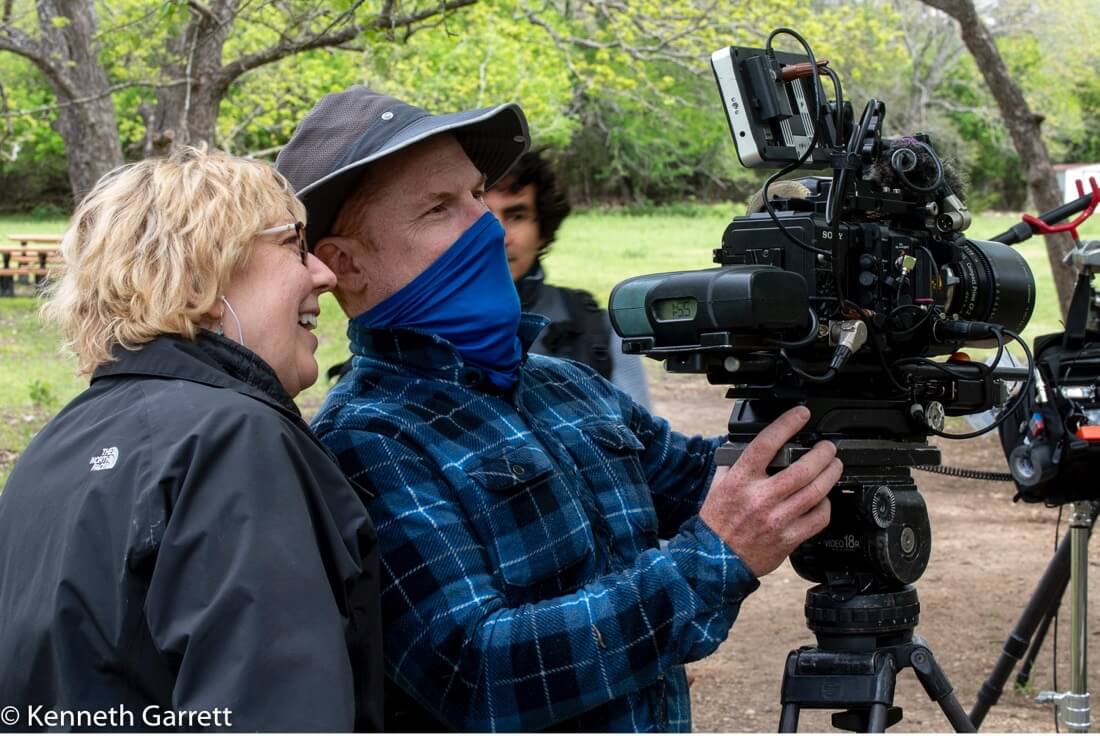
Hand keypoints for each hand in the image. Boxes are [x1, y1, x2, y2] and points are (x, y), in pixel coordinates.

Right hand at [699, 406, 840, 576]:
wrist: (716, 559)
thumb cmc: (717, 521)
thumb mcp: (718, 484)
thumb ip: (735, 462)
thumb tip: (751, 444)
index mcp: (741, 480)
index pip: (766, 444)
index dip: (787, 424)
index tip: (801, 414)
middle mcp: (760, 498)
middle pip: (802, 469)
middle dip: (822, 453)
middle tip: (828, 447)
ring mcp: (776, 519)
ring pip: (815, 492)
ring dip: (830, 475)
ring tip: (834, 466)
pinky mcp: (788, 538)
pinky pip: (817, 519)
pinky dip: (825, 505)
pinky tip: (824, 498)